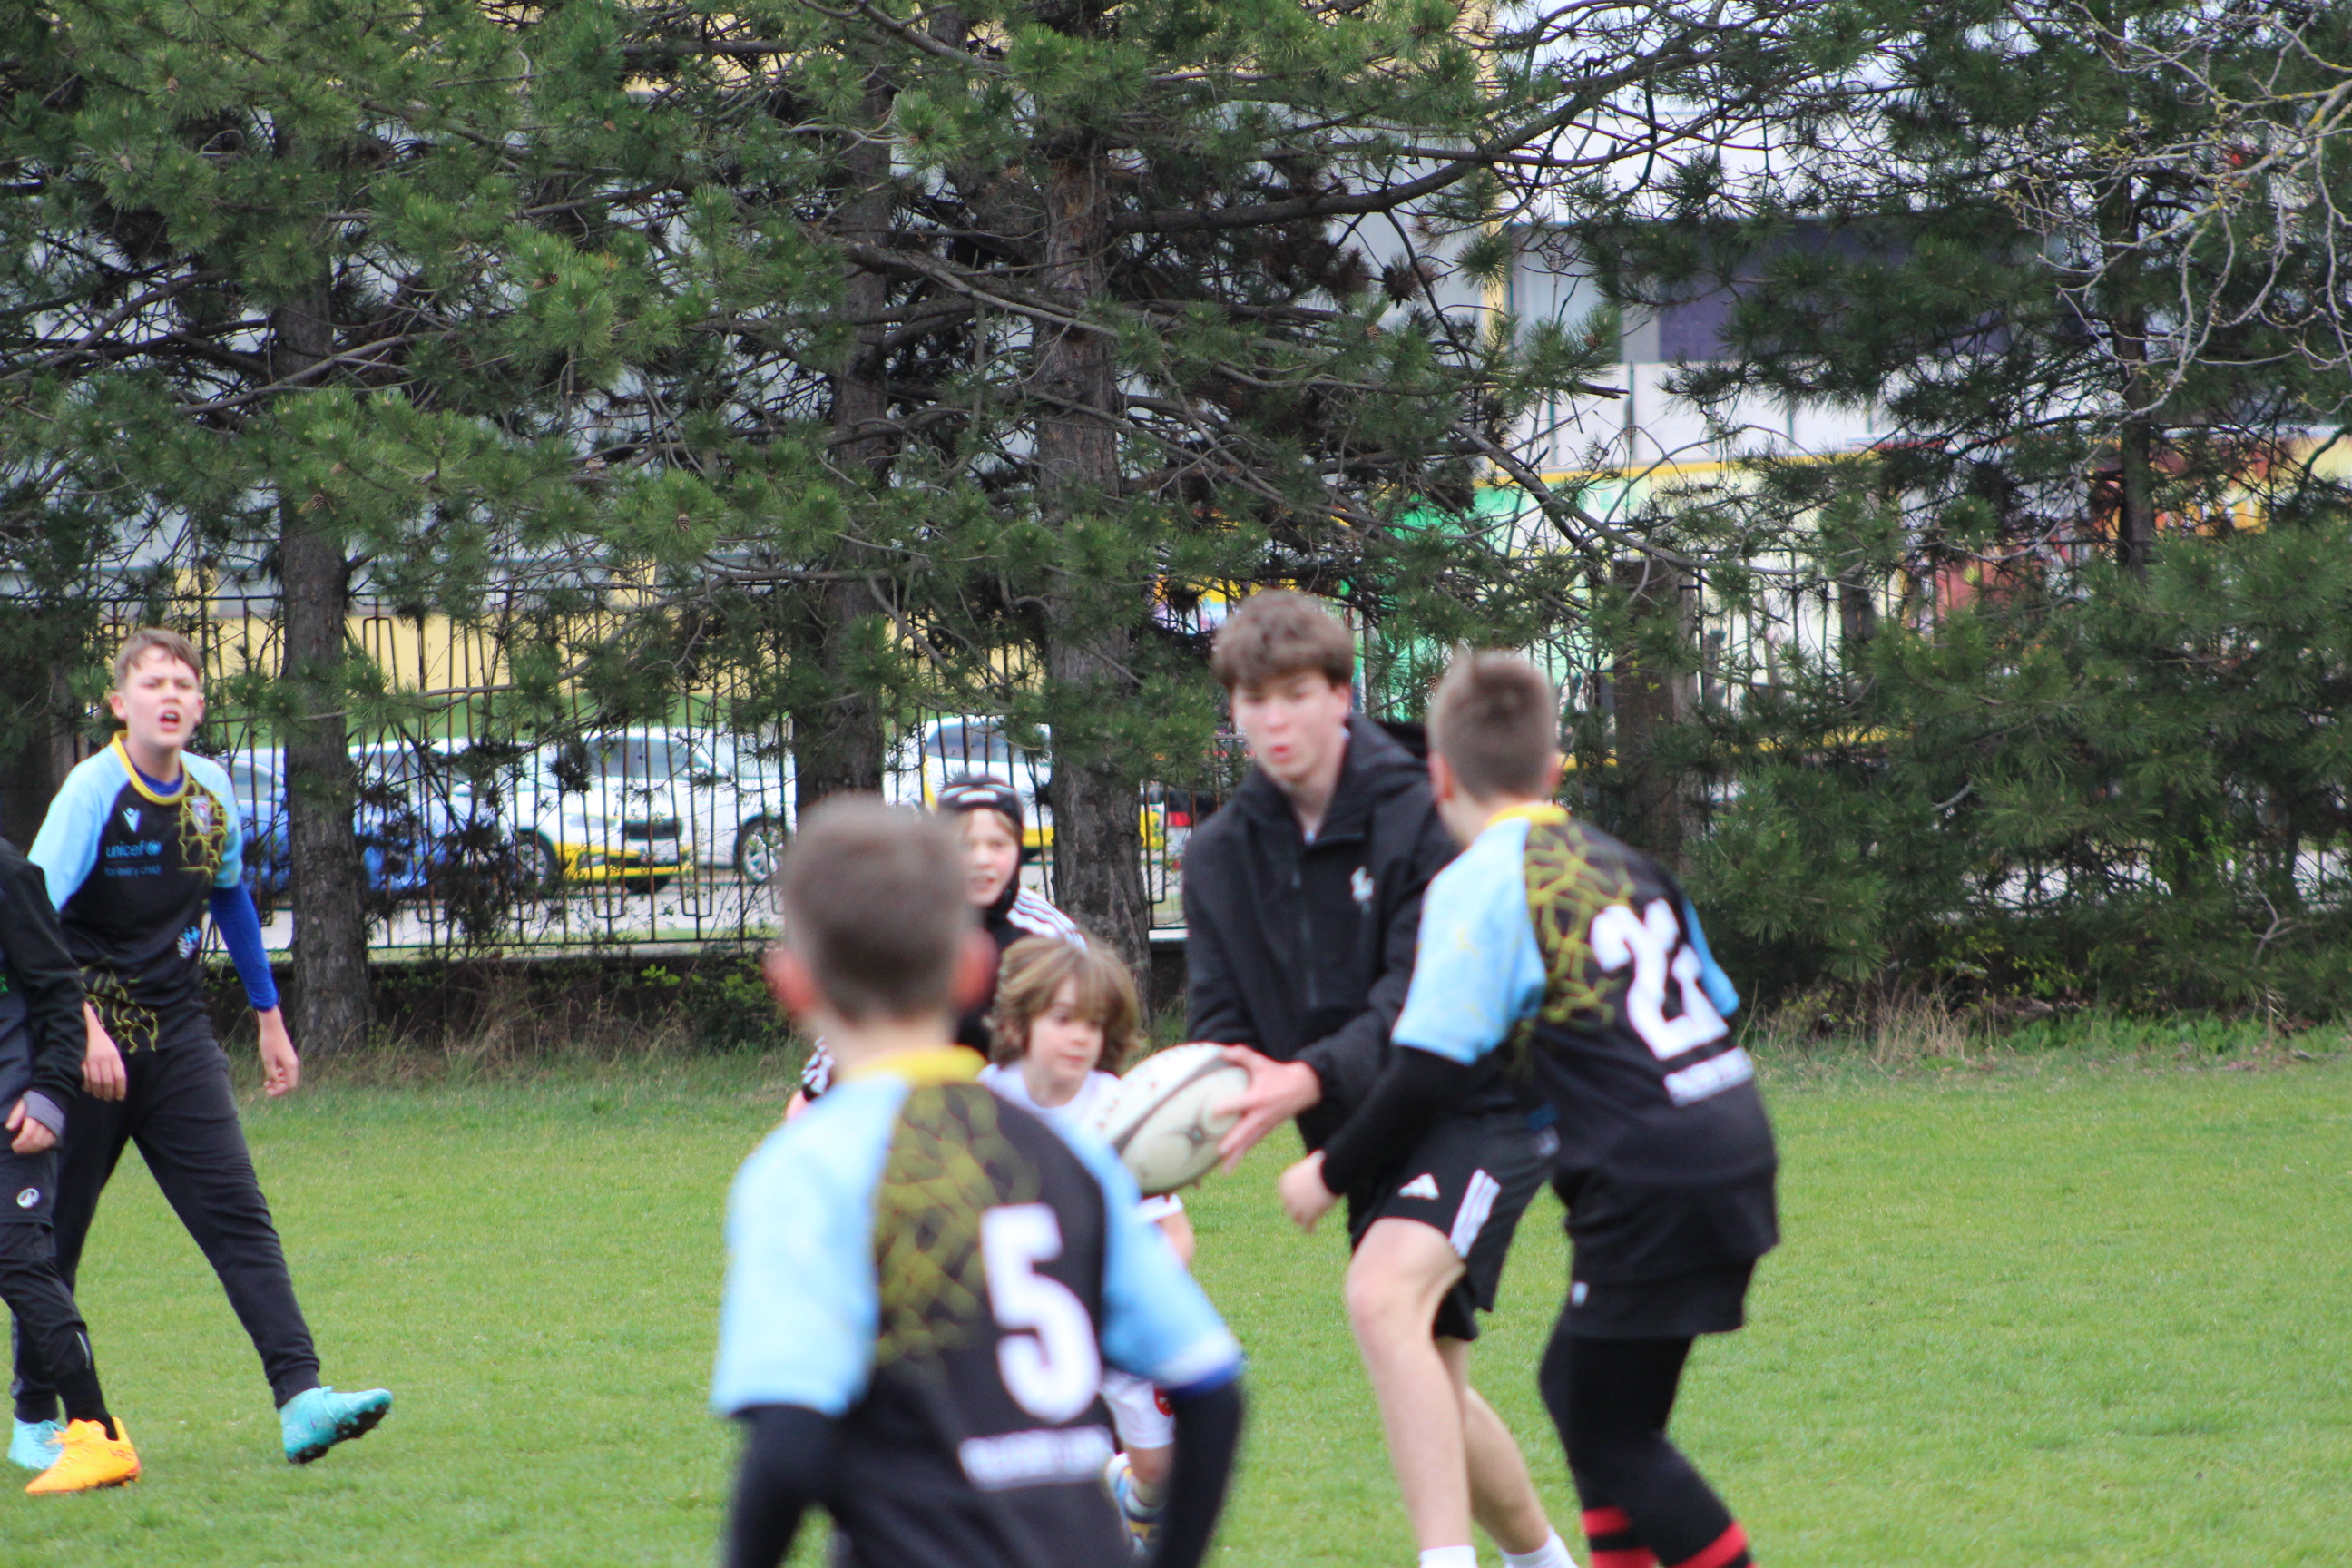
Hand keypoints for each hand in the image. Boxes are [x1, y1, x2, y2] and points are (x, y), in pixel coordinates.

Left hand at [5, 1100, 54, 1155]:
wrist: (54, 1094)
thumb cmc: (36, 1099)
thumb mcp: (23, 1103)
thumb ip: (16, 1115)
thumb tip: (9, 1127)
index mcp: (37, 1114)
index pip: (29, 1133)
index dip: (20, 1142)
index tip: (14, 1145)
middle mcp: (47, 1121)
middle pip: (36, 1140)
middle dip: (25, 1147)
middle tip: (17, 1149)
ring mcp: (54, 1126)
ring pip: (44, 1143)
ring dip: (33, 1149)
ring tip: (24, 1150)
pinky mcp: (59, 1129)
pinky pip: (51, 1142)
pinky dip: (42, 1147)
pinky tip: (34, 1147)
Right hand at [81, 1005, 125, 1101]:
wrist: (86, 1029)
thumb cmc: (101, 1042)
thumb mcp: (112, 1050)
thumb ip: (115, 1064)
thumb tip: (118, 1082)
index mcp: (114, 1056)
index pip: (120, 1077)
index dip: (120, 1089)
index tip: (119, 1097)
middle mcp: (103, 1059)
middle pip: (107, 1081)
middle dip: (108, 1093)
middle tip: (108, 1098)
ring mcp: (91, 1061)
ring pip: (95, 1082)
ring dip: (97, 1091)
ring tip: (99, 1095)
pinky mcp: (80, 1062)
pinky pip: (84, 1078)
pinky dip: (87, 1086)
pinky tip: (89, 1089)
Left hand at [257, 1007, 299, 1096]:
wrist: (272, 1027)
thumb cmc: (269, 1043)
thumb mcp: (268, 1061)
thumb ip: (272, 1074)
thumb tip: (275, 1085)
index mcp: (290, 1065)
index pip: (290, 1086)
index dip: (280, 1092)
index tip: (268, 1091)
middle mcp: (293, 1064)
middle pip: (290, 1082)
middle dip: (279, 1088)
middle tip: (266, 1087)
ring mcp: (291, 1060)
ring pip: (288, 1077)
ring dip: (279, 1082)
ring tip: (266, 1082)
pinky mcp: (288, 1057)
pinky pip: (286, 1071)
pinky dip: (279, 1075)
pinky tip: (270, 1074)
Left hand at [1214, 1045, 1322, 1170]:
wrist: (1304, 1087)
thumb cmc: (1279, 1074)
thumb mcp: (1261, 1063)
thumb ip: (1242, 1055)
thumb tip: (1222, 1051)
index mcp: (1258, 1097)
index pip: (1240, 1103)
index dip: (1227, 1106)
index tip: (1213, 1112)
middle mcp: (1261, 1114)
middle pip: (1245, 1131)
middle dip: (1234, 1142)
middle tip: (1220, 1152)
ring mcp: (1266, 1124)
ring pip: (1249, 1142)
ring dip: (1237, 1155)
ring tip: (1225, 1170)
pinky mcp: (1268, 1129)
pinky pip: (1254, 1143)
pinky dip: (1243, 1152)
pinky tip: (1232, 1164)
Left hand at [1276, 1151, 1337, 1232]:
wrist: (1331, 1172)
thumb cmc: (1325, 1163)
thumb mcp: (1312, 1164)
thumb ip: (1310, 1168)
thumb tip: (1318, 1160)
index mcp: (1285, 1182)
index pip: (1286, 1195)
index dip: (1293, 1199)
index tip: (1301, 1202)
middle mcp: (1287, 1195)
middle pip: (1289, 1207)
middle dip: (1296, 1211)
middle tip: (1303, 1215)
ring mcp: (1297, 1206)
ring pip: (1297, 1218)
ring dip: (1302, 1222)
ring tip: (1309, 1225)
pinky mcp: (1308, 1215)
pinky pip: (1307, 1226)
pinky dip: (1310, 1229)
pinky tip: (1314, 1231)